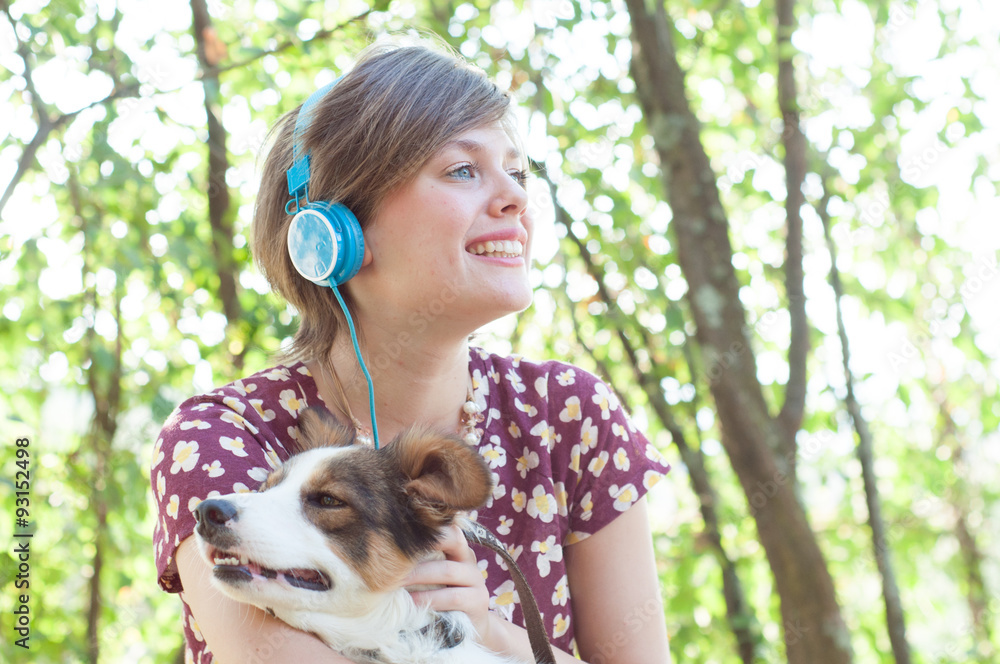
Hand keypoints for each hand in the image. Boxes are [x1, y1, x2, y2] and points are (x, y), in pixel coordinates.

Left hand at [406, 524, 499, 648]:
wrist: (470, 628)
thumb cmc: (441, 598)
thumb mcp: (431, 577)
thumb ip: (418, 563)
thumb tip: (382, 554)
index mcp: (457, 549)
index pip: (447, 527)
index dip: (428, 526)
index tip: (401, 527)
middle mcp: (469, 559)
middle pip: (453, 539)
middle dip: (421, 546)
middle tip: (394, 554)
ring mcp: (476, 580)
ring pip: (448, 570)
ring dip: (419, 575)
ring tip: (396, 583)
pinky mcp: (478, 601)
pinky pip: (453, 597)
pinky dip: (430, 598)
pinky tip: (412, 603)